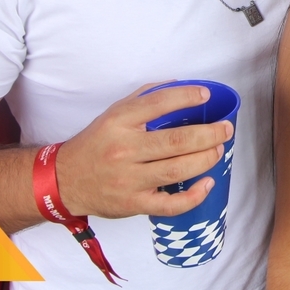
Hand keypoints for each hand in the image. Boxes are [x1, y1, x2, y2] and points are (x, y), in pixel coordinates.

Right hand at [57, 83, 234, 217]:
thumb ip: (145, 98)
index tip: (205, 95)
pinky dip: (193, 196)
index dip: (186, 97)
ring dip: (205, 159)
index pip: (158, 103)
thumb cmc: (96, 143)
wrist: (64, 180)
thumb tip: (180, 86)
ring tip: (218, 150)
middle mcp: (124, 150)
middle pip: (176, 141)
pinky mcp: (133, 204)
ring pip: (177, 169)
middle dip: (208, 134)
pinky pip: (170, 204)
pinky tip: (207, 184)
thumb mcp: (113, 113)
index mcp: (119, 122)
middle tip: (225, 129)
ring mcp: (129, 179)